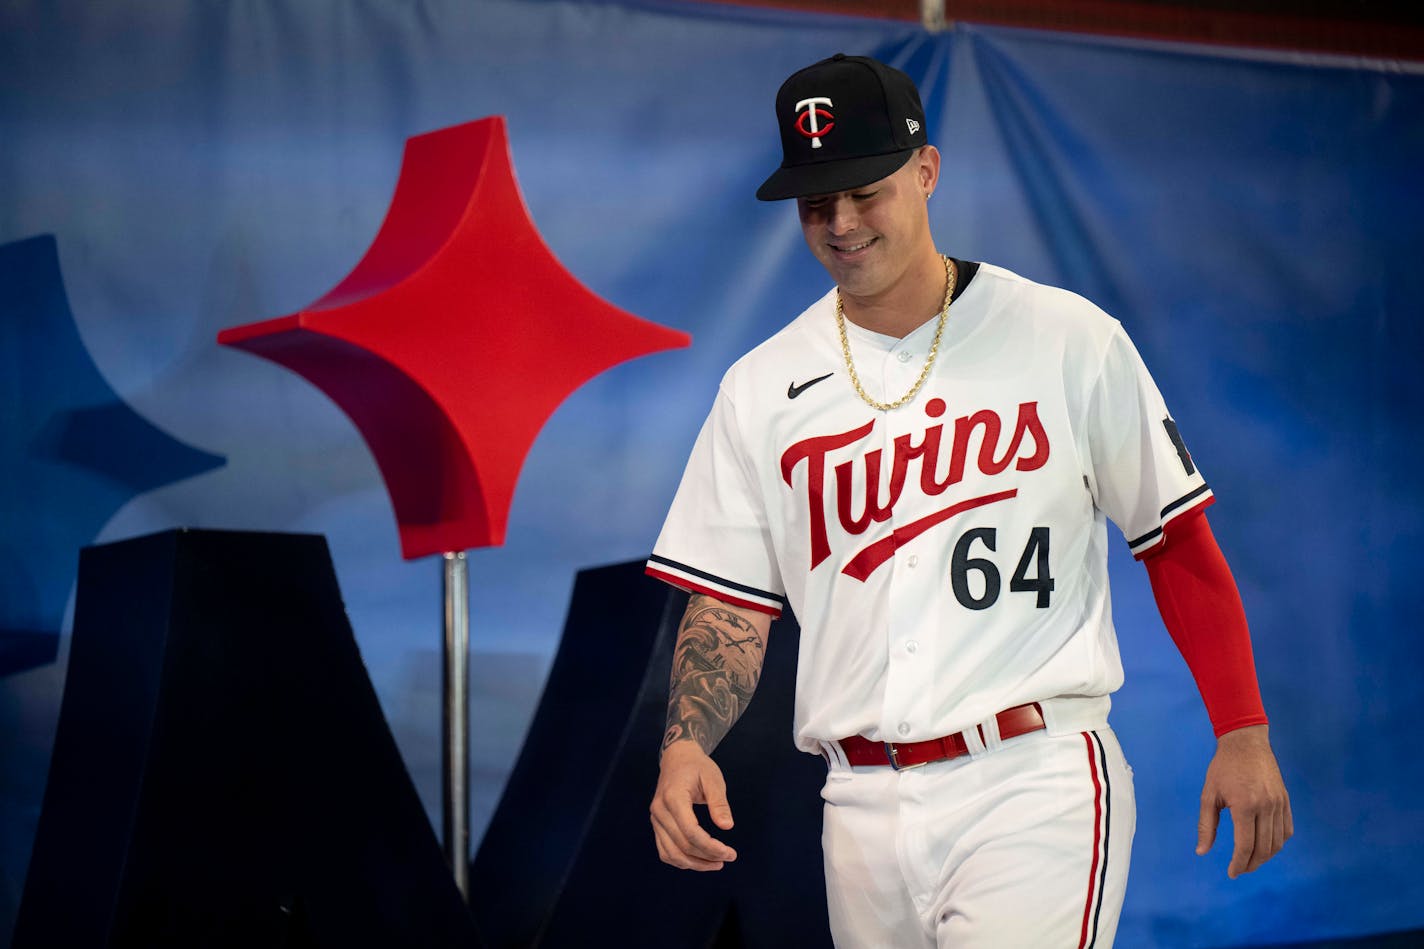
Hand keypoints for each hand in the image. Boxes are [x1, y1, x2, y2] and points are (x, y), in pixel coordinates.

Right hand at [650, 740, 737, 870]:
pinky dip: (681, 860)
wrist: (677, 758)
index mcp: (674, 797)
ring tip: (715, 863)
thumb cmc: (697, 766)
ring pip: (671, 853)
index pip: (691, 832)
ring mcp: (656, 819)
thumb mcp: (713, 779)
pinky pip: (665, 851)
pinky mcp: (657, 824)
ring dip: (694, 863)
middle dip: (707, 857)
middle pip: (682, 845)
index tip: (730, 853)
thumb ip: (719, 803)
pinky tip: (699, 860)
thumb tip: (727, 827)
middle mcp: (660, 810)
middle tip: (728, 857)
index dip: (711, 847)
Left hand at [1197, 724, 1291, 877]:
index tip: (1232, 873)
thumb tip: (1202, 852)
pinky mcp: (1286, 800)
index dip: (1239, 863)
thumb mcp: (1208, 795)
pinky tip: (1265, 846)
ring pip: (1277, 842)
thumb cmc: (1223, 768)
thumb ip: (1206, 825)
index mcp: (1245, 805)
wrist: (1245, 743)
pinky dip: (1278, 843)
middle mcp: (1266, 806)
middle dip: (1251, 864)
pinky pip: (1286, 830)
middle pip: (1264, 848)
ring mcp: (1279, 803)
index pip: (1245, 845)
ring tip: (1250, 861)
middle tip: (1240, 870)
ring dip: (1265, 857)